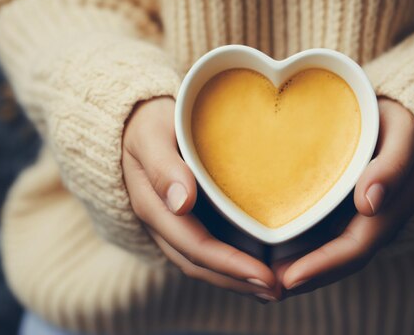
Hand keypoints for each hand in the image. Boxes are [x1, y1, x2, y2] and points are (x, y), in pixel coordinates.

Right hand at [122, 96, 278, 301]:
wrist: (134, 122)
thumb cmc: (148, 123)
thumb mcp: (151, 136)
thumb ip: (164, 167)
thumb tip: (182, 203)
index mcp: (154, 207)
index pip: (195, 246)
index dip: (229, 265)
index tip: (264, 274)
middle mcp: (163, 224)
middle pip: (200, 265)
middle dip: (238, 281)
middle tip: (279, 290)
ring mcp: (171, 226)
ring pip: (202, 264)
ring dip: (236, 281)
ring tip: (274, 288)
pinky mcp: (183, 221)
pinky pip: (205, 250)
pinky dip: (230, 264)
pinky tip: (257, 265)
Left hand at [275, 97, 413, 297]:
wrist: (395, 115)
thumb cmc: (396, 121)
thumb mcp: (403, 133)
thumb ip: (393, 166)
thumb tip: (369, 205)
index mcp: (392, 208)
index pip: (357, 248)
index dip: (325, 266)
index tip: (289, 277)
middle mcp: (376, 220)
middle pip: (341, 259)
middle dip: (307, 276)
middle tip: (267, 285)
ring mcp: (360, 217)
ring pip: (331, 252)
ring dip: (302, 269)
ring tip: (264, 277)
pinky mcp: (344, 209)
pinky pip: (324, 235)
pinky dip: (303, 248)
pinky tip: (274, 251)